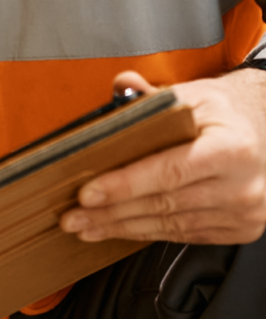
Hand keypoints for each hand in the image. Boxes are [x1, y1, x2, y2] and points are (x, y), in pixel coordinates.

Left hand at [60, 68, 265, 245]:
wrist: (264, 131)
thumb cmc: (223, 113)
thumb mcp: (192, 94)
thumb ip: (152, 95)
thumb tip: (122, 84)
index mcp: (231, 148)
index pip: (169, 171)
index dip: (124, 185)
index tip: (87, 193)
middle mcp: (243, 185)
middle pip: (165, 203)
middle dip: (112, 212)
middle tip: (72, 216)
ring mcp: (244, 212)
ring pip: (172, 224)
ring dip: (123, 228)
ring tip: (86, 226)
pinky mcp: (239, 228)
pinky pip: (185, 234)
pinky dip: (148, 233)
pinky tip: (119, 230)